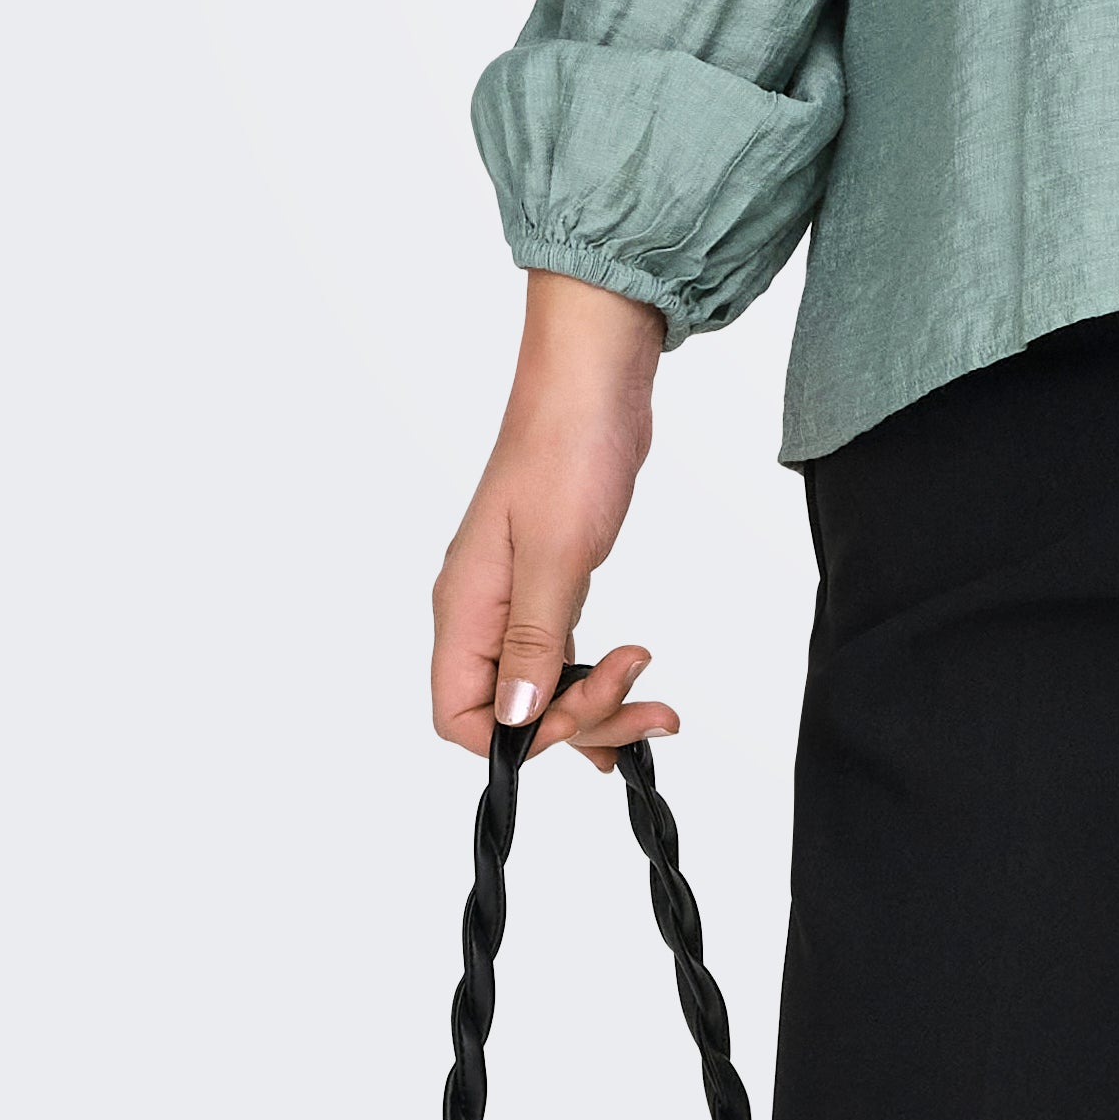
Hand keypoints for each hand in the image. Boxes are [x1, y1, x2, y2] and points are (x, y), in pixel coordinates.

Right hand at [432, 270, 678, 770]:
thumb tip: (517, 721)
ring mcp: (515, 596)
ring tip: (659, 707)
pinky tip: (631, 683)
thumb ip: (533, 642)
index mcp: (465, 606)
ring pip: (541, 685)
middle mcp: (482, 609)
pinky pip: (561, 654)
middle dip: (578, 721)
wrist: (593, 382)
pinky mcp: (550, 580)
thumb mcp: (556, 553)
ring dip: (597, 704)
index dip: (520, 737)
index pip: (460, 714)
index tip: (580, 715)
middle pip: (509, 711)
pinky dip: (596, 677)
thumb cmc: (566, 448)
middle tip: (642, 704)